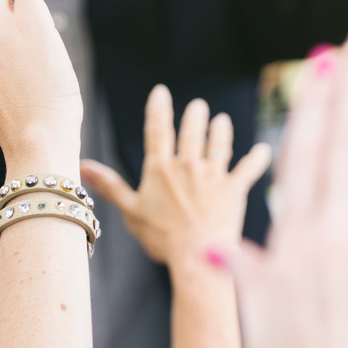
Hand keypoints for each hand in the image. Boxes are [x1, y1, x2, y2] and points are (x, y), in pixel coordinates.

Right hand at [80, 85, 270, 271]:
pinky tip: (263, 149)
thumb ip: (110, 186)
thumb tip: (83, 166)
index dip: (159, 109)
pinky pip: (249, 168)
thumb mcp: (129, 211)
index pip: (158, 131)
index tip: (161, 91)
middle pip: (191, 132)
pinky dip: (258, 158)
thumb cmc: (161, 238)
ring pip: (219, 144)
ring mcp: (213, 175)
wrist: (196, 256)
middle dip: (195, 116)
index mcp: (160, 169)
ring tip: (221, 120)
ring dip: (220, 130)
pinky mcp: (234, 189)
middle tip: (198, 105)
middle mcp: (187, 165)